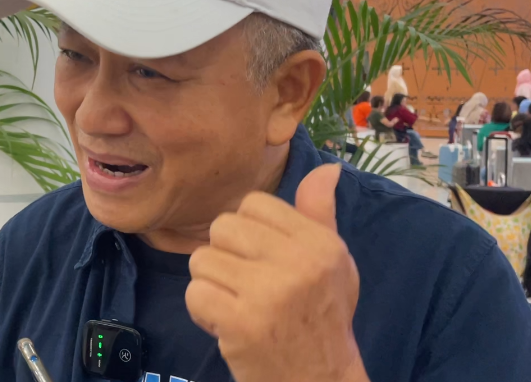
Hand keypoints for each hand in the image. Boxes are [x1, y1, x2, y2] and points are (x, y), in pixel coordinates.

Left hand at [185, 164, 367, 381]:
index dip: (247, 230)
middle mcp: (299, 263)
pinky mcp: (242, 323)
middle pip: (223, 226)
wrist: (319, 381)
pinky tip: (227, 325)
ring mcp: (269, 293)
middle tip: (247, 286)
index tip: (261, 259)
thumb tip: (325, 169)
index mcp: (320, 244)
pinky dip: (203, 312)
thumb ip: (319, 215)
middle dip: (225, 256)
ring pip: (203, 259)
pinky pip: (196, 293)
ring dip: (212, 285)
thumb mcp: (335, 264)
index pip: (254, 203)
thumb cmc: (322, 318)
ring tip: (238, 306)